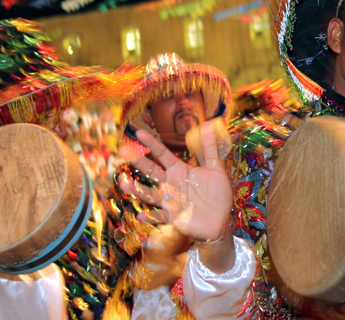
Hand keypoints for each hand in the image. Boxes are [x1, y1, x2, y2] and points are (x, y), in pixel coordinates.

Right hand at [119, 121, 232, 241]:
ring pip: (150, 193)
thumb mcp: (215, 169)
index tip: (139, 132)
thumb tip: (208, 125)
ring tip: (124, 184)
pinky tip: (141, 215)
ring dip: (137, 190)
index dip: (151, 143)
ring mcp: (169, 200)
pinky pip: (159, 216)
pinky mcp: (172, 217)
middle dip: (138, 162)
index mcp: (179, 169)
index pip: (162, 154)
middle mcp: (170, 183)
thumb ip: (209, 149)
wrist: (221, 219)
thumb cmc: (217, 193)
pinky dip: (150, 217)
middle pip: (151, 171)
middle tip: (124, 151)